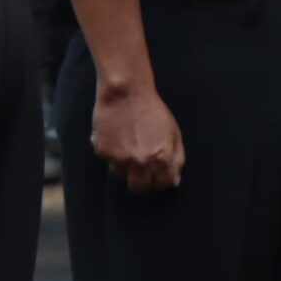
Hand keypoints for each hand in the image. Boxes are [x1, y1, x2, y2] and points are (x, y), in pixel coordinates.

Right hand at [92, 79, 183, 193]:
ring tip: (125, 146)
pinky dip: (110, 152)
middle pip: (139, 188)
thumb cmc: (152, 109)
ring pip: (121, 175)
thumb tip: (174, 181)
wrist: (125, 92)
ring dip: (124, 166)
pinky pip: (107, 160)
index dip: (159, 182)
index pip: (162, 185)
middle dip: (141, 182)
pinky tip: (115, 136)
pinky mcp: (103, 152)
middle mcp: (141, 162)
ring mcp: (120, 159)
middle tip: (139, 170)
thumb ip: (177, 159)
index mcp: (161, 158)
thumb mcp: (173, 132)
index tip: (155, 176)